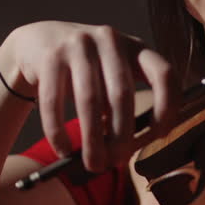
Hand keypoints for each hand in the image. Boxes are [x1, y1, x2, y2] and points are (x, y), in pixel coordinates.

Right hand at [0, 21, 177, 172]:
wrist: (37, 41)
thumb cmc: (84, 70)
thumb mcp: (112, 75)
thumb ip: (125, 103)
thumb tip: (130, 149)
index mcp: (135, 47)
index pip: (164, 74)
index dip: (167, 108)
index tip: (158, 136)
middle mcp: (110, 40)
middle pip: (123, 95)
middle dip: (122, 137)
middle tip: (116, 162)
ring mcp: (78, 44)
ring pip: (90, 101)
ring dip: (93, 140)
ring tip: (93, 163)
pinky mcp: (50, 56)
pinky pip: (54, 101)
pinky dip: (59, 132)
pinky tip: (63, 150)